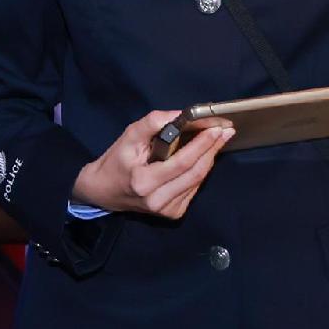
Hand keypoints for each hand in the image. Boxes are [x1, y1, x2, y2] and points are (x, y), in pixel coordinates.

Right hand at [69, 109, 229, 222]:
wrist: (103, 191)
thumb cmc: (115, 161)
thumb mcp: (128, 137)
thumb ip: (153, 123)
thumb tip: (180, 115)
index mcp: (144, 182)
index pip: (182, 163)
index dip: (202, 145)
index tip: (216, 128)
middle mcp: (157, 200)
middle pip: (195, 173)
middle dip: (212, 150)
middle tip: (225, 131)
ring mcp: (166, 210)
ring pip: (198, 182)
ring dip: (209, 159)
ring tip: (217, 141)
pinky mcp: (172, 213)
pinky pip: (193, 189)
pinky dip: (200, 172)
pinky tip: (203, 158)